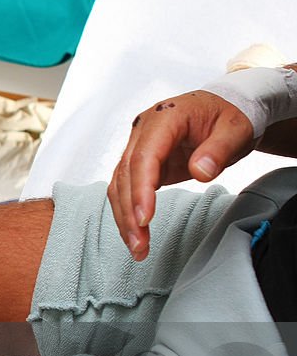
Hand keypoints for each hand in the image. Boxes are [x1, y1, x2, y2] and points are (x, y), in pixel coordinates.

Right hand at [108, 91, 254, 259]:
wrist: (224, 108)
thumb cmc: (228, 115)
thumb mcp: (235, 129)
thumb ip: (218, 149)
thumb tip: (201, 171)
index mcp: (164, 118)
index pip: (143, 157)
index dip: (141, 190)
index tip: (144, 219)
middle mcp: (143, 131)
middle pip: (126, 175)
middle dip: (129, 213)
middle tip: (139, 244)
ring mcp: (138, 145)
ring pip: (119, 184)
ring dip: (124, 217)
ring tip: (137, 247)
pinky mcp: (140, 161)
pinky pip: (126, 188)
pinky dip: (128, 212)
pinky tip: (135, 233)